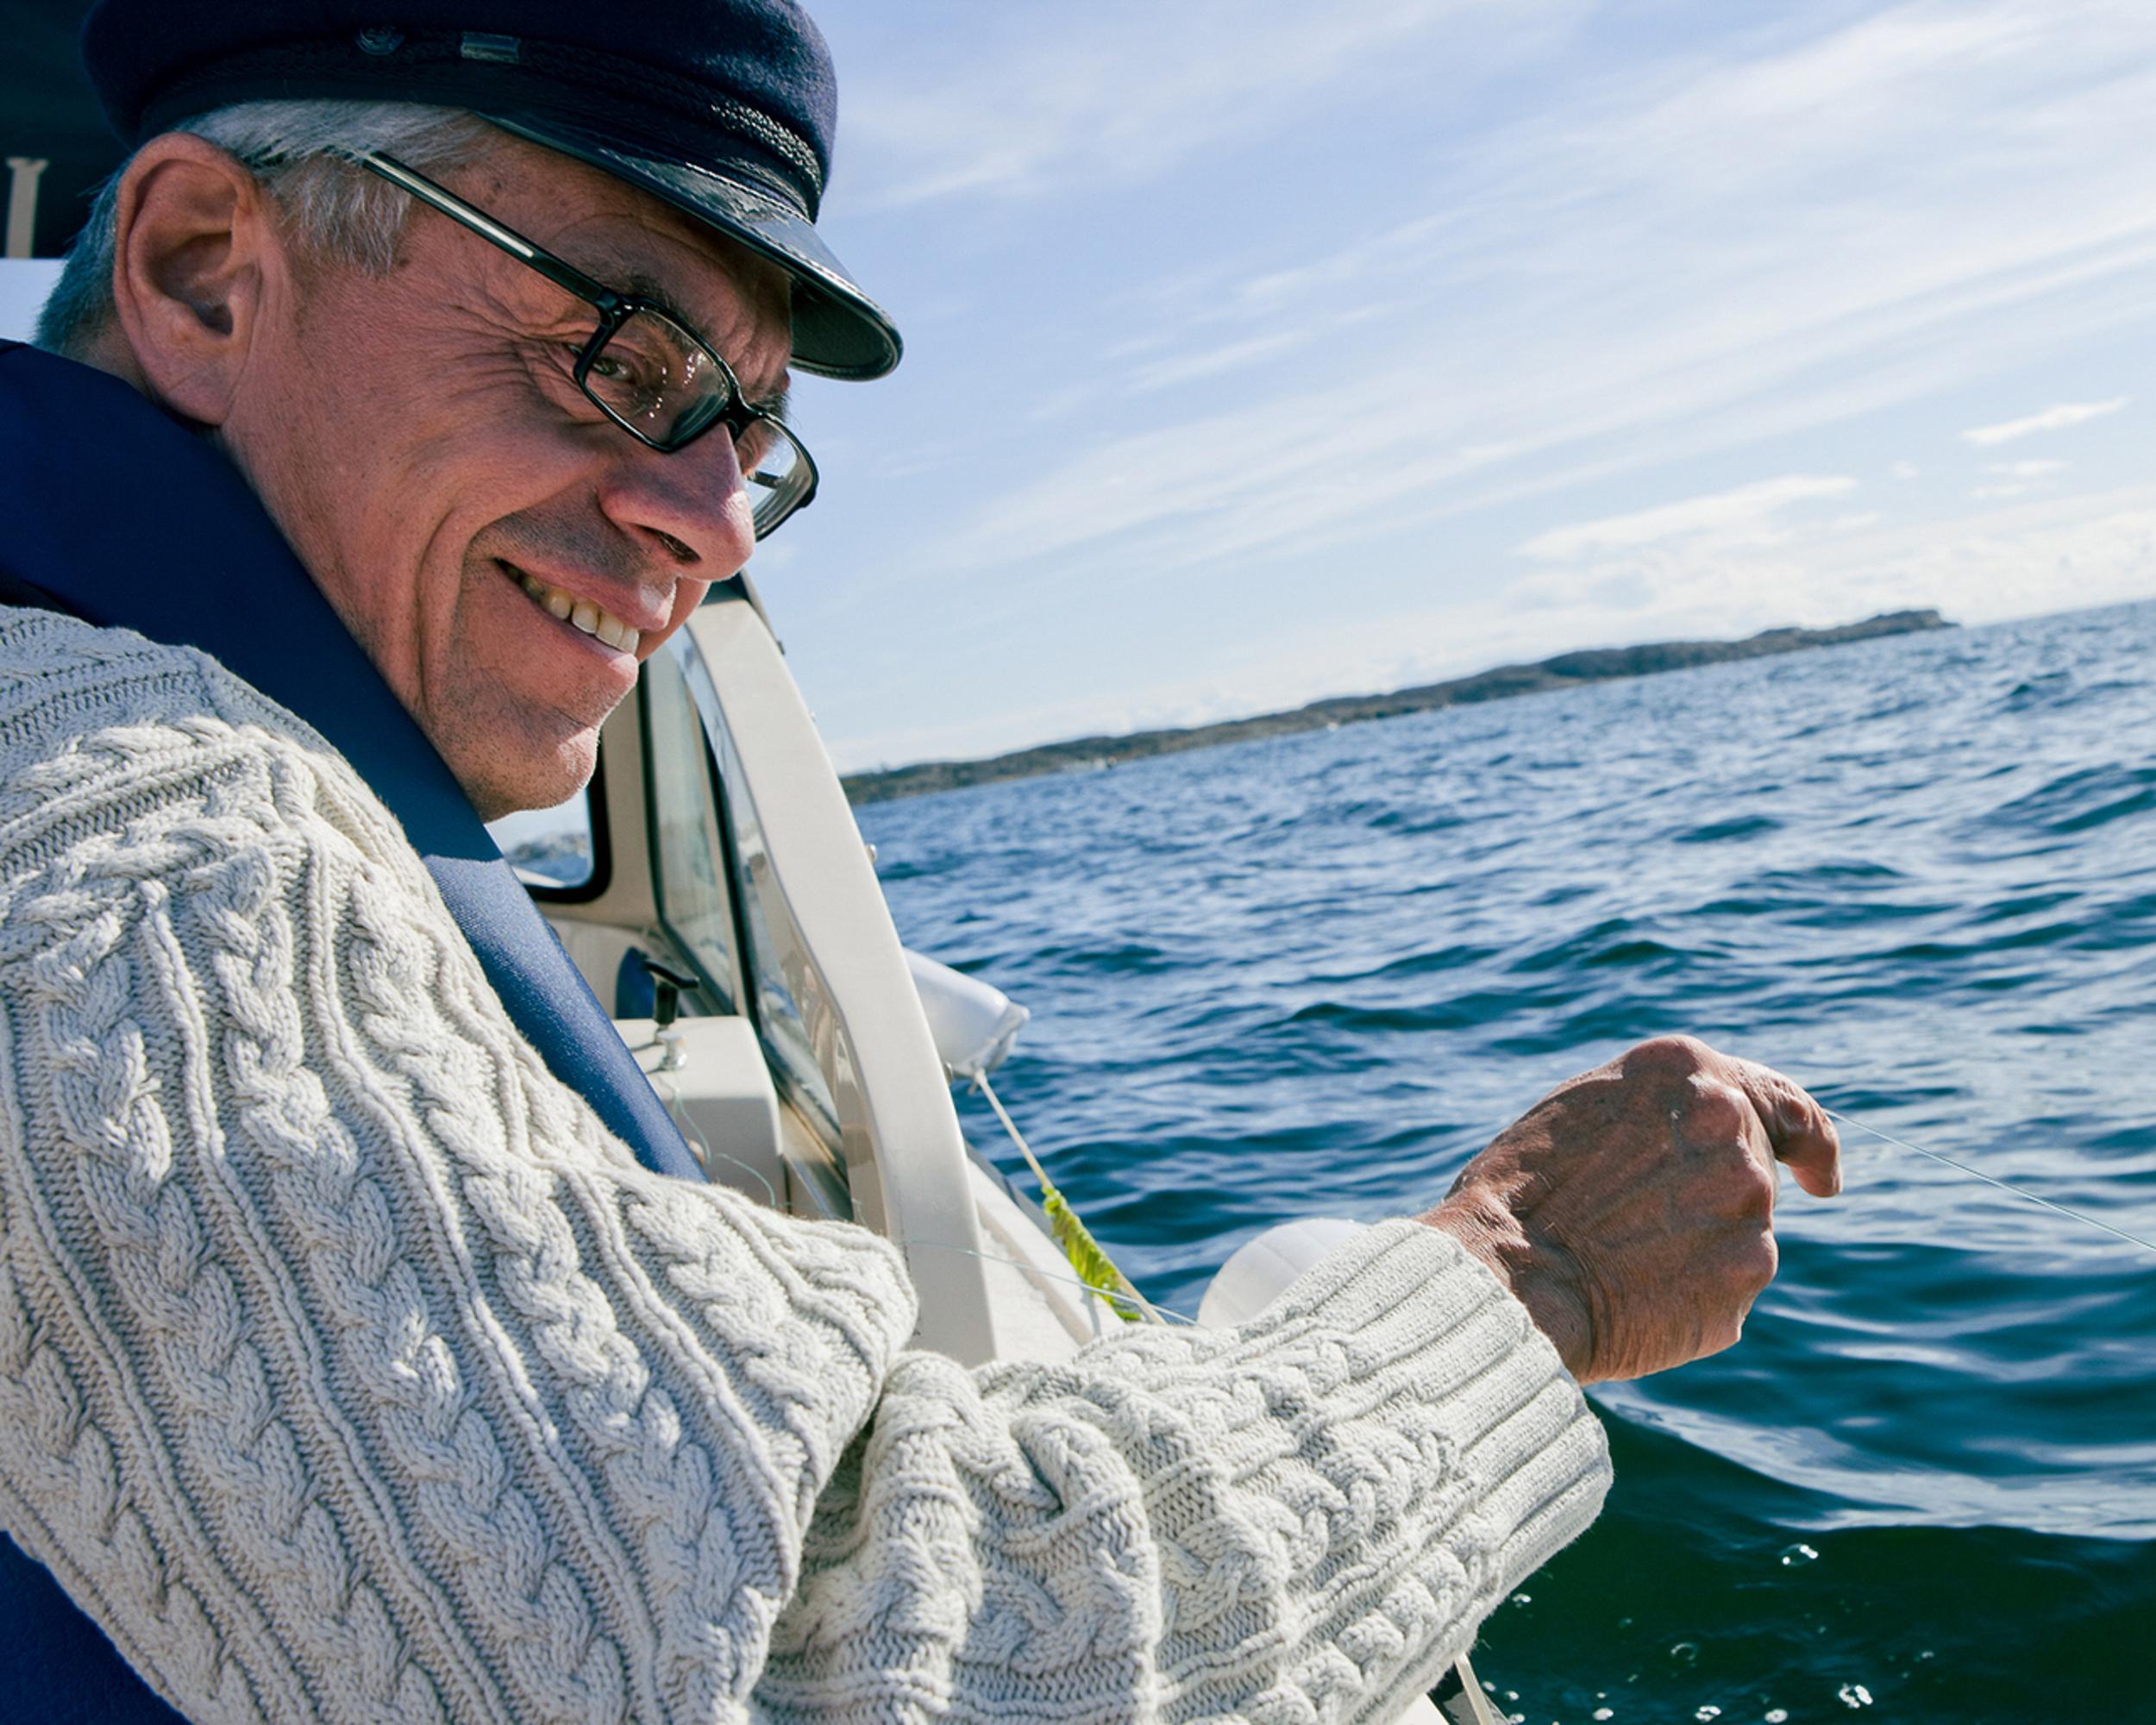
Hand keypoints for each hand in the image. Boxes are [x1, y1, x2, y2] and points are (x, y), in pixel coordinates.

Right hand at [1418, 1035, 1840, 1382]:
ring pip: (1740, 1232)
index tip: (1821, 1178)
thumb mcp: (1587, 1113)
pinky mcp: (1750, 1270)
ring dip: (1695, 1249)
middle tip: (1642, 1230)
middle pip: (1753, 1172)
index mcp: (1687, 1069)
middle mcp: (1730, 1123)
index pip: (1784, 1101)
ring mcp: (1748, 1198)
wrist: (1508, 1274)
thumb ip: (1661, 1116)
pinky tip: (1634, 1293)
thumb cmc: (1522, 1193)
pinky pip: (1730, 1285)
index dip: (1813, 1143)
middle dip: (1712, 1202)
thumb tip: (1709, 1150)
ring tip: (1617, 1259)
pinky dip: (1691, 1295)